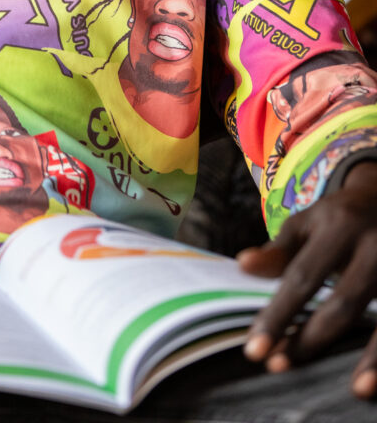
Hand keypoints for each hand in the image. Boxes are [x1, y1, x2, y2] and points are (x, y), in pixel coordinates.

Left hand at [238, 161, 376, 397]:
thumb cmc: (339, 217)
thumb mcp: (307, 223)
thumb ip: (279, 251)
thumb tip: (243, 266)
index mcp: (339, 225)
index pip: (303, 277)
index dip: (278, 316)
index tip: (254, 350)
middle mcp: (374, 244)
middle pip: (342, 303)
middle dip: (311, 340)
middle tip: (280, 366)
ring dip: (371, 358)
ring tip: (355, 389)